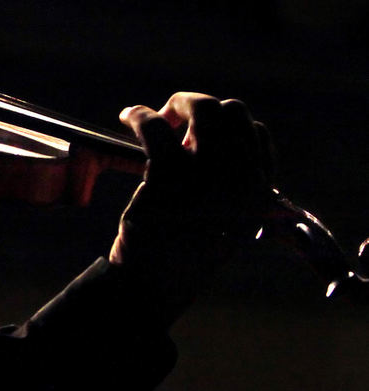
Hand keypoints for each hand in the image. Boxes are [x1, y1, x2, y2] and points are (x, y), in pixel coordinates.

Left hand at [109, 92, 275, 307]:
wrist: (153, 286)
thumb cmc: (182, 255)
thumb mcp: (224, 221)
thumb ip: (227, 182)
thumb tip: (200, 135)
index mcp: (259, 192)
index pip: (256, 135)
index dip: (226, 128)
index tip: (198, 134)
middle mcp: (242, 181)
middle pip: (231, 112)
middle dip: (200, 107)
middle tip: (174, 119)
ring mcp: (207, 177)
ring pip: (201, 109)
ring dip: (175, 105)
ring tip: (153, 118)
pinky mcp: (169, 176)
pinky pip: (155, 127)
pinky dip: (140, 116)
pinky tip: (131, 117)